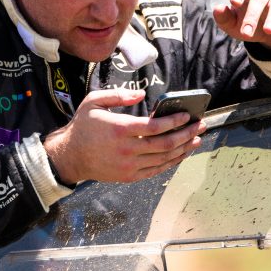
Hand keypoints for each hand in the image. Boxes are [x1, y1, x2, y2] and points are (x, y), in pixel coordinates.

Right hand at [44, 89, 206, 183]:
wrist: (70, 157)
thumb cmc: (82, 127)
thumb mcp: (93, 102)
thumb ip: (118, 95)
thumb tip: (141, 95)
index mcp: (121, 129)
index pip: (156, 126)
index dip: (175, 121)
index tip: (187, 116)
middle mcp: (128, 149)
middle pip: (165, 143)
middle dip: (186, 134)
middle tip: (200, 126)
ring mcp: (129, 165)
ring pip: (164, 158)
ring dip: (183, 149)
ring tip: (196, 140)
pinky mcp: (129, 176)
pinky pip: (156, 170)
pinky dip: (171, 162)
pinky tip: (180, 155)